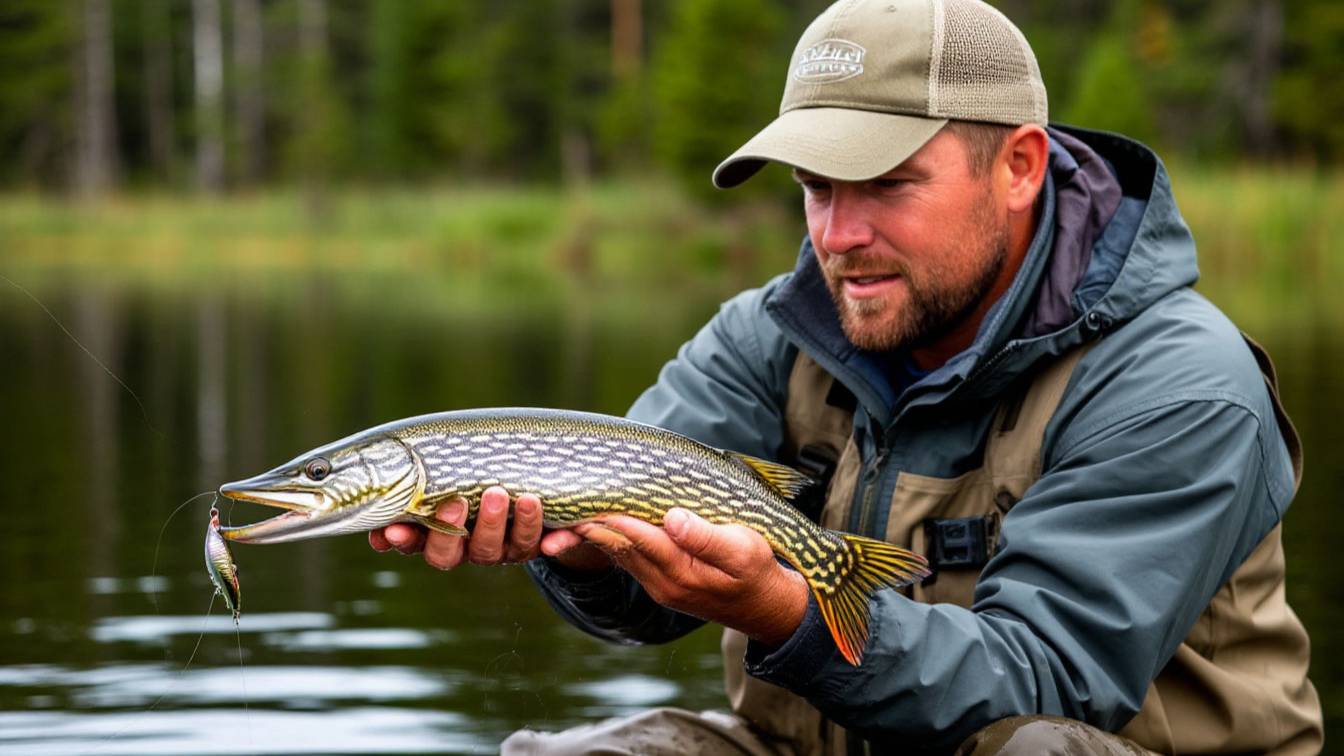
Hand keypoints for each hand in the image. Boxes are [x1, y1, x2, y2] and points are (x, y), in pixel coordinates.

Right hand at [368, 486, 608, 570]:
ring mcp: (501, 549)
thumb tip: (391, 465)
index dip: (404, 540)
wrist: (532, 487)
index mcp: (441, 533)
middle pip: (450, 554)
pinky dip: (549, 541)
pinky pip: (539, 545)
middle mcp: (468, 548)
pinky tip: (551, 532)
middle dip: (449, 530)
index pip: (415, 543)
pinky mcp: (534, 544)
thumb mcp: (453, 472)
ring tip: (500, 492)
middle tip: (456, 502)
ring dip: (496, 523)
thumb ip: (427, 473)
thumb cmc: (478, 474)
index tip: (393, 528)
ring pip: (494, 549)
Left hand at [575, 508, 808, 646]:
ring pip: (619, 555)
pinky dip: (609, 541)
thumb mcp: (743, 550)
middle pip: (618, 549)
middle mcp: (662, 583)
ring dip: (592, 536)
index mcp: (682, 572)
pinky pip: (628, 559)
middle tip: (556, 509)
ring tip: (565, 514)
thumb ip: (706, 536)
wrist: (765, 608)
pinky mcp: (660, 583)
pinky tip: (594, 526)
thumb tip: (672, 518)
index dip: (612, 518)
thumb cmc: (758, 572)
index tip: (588, 499)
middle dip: (588, 529)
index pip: (638, 538)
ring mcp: (659, 586)